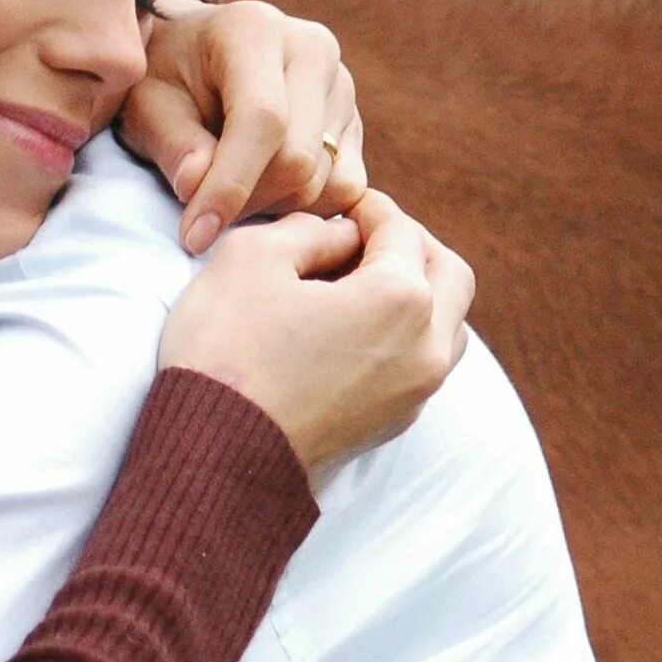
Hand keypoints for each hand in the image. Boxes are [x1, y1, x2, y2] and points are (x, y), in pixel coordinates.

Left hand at [118, 0, 365, 254]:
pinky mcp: (353, 119)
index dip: (230, 186)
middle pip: (298, 159)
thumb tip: (197, 185)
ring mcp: (341, 84)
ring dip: (274, 208)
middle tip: (203, 213)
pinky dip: (306, 207)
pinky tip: (264, 192)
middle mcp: (312, 48)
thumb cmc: (163, 80)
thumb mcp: (145, 106)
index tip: (194, 236)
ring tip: (231, 191)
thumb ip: (171, 143)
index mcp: (255, 31)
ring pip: (325, 181)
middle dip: (247, 202)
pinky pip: (345, 188)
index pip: (263, 120)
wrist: (193, 58)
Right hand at [156, 189, 472, 476]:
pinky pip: (423, 364)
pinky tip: (357, 329)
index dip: (368, 208)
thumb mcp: (249, 258)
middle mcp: (424, 346)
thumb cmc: (226, 352)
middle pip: (448, 273)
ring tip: (363, 283)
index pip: (400, 230)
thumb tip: (335, 235)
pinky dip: (405, 335)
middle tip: (363, 235)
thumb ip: (304, 229)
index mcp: (400, 298)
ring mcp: (415, 392)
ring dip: (419, 293)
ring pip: (447, 324)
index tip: (341, 205)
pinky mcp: (393, 423)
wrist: (213, 456)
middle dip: (410, 244)